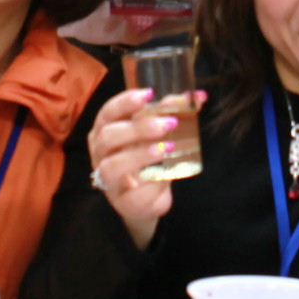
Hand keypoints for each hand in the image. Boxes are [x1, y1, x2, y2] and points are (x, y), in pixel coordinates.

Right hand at [82, 87, 192, 248]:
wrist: (147, 199)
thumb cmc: (147, 159)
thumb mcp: (155, 134)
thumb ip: (170, 114)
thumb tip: (198, 96)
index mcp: (105, 131)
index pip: (107, 112)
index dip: (125, 102)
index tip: (148, 94)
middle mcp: (100, 154)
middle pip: (109, 136)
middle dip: (139, 128)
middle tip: (168, 124)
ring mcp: (108, 180)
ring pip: (113, 166)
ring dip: (141, 155)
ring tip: (166, 148)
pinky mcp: (123, 203)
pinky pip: (134, 195)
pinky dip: (153, 184)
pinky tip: (167, 177)